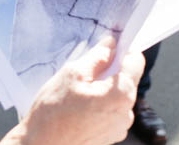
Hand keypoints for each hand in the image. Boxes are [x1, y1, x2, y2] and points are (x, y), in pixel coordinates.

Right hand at [0, 38, 143, 144]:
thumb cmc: (54, 112)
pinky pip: (111, 110)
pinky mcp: (111, 135)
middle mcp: (126, 112)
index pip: (136, 61)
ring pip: (117, 94)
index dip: (123, 50)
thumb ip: (97, 57)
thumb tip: (111, 45)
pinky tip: (80, 106)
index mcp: (121, 94)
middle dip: (109, 71)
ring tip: (78, 93)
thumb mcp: (73, 73)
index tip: (109, 46)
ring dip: (103, 88)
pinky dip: (100, 103)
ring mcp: (119, 126)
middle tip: (84, 72)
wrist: (42, 143)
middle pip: (127, 78)